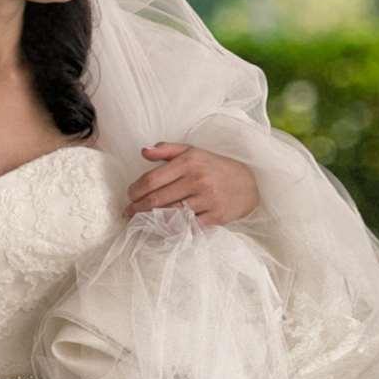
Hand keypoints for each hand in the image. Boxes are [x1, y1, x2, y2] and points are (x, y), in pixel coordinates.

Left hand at [126, 141, 260, 226]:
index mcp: (189, 162)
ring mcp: (207, 199)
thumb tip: (143, 151)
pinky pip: (187, 226)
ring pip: (169, 214)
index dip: (135, 190)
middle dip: (137, 208)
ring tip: (140, 221)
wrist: (249, 183)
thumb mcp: (192, 151)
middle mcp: (197, 180)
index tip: (129, 195)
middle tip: (129, 212)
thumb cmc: (214, 166)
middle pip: (157, 199)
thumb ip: (166, 150)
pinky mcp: (215, 217)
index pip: (152, 179)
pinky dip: (172, 228)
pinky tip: (161, 228)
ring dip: (150, 220)